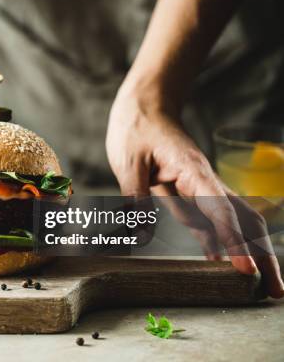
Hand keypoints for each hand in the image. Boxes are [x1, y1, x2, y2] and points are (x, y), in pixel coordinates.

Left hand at [106, 81, 283, 297]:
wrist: (145, 105)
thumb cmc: (136, 129)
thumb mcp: (128, 161)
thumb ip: (136, 196)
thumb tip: (141, 233)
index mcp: (192, 170)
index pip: (220, 209)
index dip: (233, 240)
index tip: (245, 269)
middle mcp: (205, 181)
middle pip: (244, 219)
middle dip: (262, 254)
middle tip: (275, 291)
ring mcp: (202, 187)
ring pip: (235, 221)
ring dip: (250, 251)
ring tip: (261, 285)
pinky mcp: (192, 192)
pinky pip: (212, 220)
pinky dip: (222, 241)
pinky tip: (222, 263)